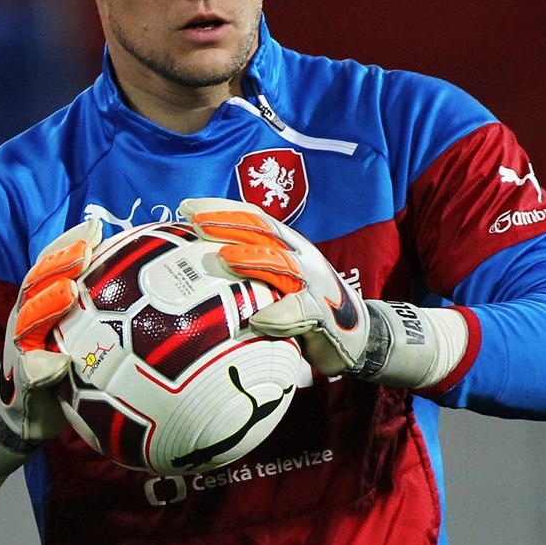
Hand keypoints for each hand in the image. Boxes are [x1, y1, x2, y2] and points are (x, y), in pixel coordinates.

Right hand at [0, 218, 101, 474]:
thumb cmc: (61, 367)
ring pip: (27, 323)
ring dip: (45, 306)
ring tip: (67, 292)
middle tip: (84, 250)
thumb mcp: (75, 333)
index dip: (68, 245)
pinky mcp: (22, 383)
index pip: (51, 267)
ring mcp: (19, 350)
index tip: (94, 229)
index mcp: (39, 305)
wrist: (22, 414)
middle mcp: (25, 321)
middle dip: (57, 264)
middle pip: (36, 285)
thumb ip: (93, 308)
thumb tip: (135, 276)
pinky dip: (39, 368)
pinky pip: (28, 373)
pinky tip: (56, 363)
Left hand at [179, 197, 366, 375]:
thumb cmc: (307, 308)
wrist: (357, 338)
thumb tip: (200, 268)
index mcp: (288, 246)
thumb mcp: (278, 283)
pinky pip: (301, 311)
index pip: (253, 218)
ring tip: (227, 259)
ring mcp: (315, 283)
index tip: (188, 206)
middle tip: (197, 222)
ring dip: (254, 260)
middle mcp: (302, 257)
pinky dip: (280, 315)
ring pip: (282, 264)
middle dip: (231, 224)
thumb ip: (251, 272)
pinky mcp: (324, 314)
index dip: (223, 209)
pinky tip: (259, 320)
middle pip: (264, 232)